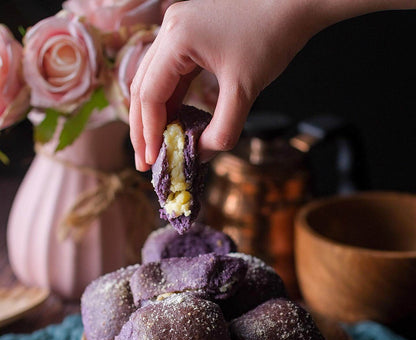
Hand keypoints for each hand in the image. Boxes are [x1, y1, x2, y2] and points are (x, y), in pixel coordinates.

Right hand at [129, 0, 319, 170]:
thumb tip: (199, 156)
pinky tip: (173, 126)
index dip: (149, 132)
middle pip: (142, 87)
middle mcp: (169, 29)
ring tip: (155, 149)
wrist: (292, 6)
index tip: (154, 160)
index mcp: (177, 38)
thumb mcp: (244, 91)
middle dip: (143, 129)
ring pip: (153, 82)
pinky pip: (170, 75)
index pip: (150, 93)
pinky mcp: (187, 36)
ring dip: (153, 117)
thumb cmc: (270, 40)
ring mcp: (177, 30)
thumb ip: (222, 130)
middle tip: (145, 163)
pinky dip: (170, 102)